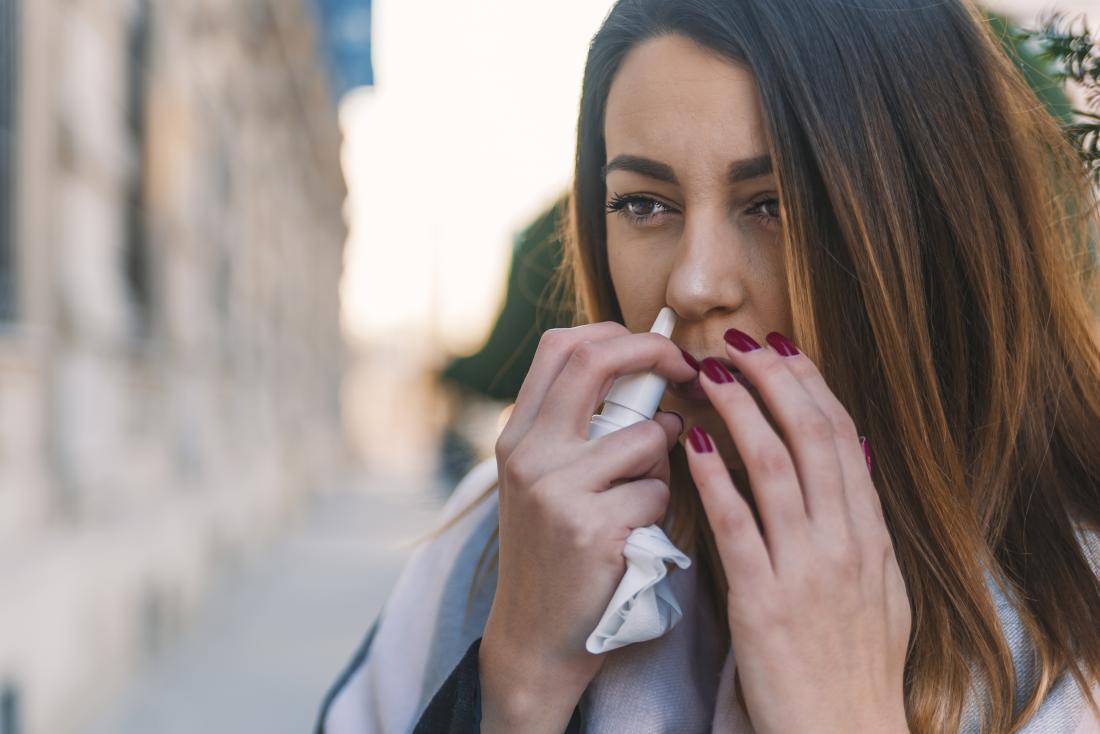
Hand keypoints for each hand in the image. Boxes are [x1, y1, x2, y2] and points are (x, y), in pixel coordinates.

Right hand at [480, 321, 695, 732]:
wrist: (536, 636)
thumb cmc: (555, 551)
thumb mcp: (545, 480)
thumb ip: (577, 429)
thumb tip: (647, 372)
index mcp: (518, 434)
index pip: (561, 346)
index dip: (616, 333)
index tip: (657, 349)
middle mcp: (528, 453)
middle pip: (596, 361)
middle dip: (655, 354)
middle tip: (689, 371)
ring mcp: (555, 489)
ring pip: (647, 436)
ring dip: (665, 460)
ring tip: (642, 496)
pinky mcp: (590, 528)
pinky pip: (658, 492)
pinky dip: (661, 510)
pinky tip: (637, 536)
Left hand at [684, 329, 910, 733]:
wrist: (844, 732)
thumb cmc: (856, 664)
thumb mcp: (882, 588)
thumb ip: (863, 523)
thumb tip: (852, 459)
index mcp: (869, 533)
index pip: (841, 436)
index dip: (809, 384)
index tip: (779, 347)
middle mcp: (844, 540)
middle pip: (811, 435)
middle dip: (773, 378)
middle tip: (737, 341)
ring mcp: (806, 568)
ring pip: (775, 465)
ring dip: (739, 410)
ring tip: (707, 371)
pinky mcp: (764, 600)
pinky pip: (737, 523)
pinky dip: (714, 476)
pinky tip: (690, 442)